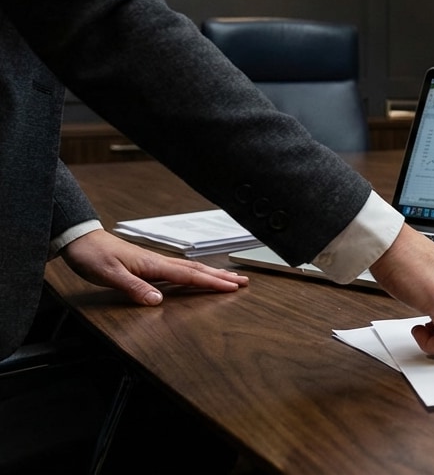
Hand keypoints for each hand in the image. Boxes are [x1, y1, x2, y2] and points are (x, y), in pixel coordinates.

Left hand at [61, 228, 248, 304]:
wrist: (81, 240)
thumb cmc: (93, 256)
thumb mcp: (110, 275)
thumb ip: (135, 288)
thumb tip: (158, 301)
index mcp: (153, 265)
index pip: (189, 275)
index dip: (212, 282)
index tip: (232, 287)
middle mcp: (158, 262)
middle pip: (197, 270)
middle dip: (221, 277)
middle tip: (243, 281)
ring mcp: (154, 262)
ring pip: (190, 269)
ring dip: (211, 274)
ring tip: (228, 278)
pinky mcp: (148, 264)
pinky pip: (179, 270)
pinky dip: (195, 273)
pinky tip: (197, 276)